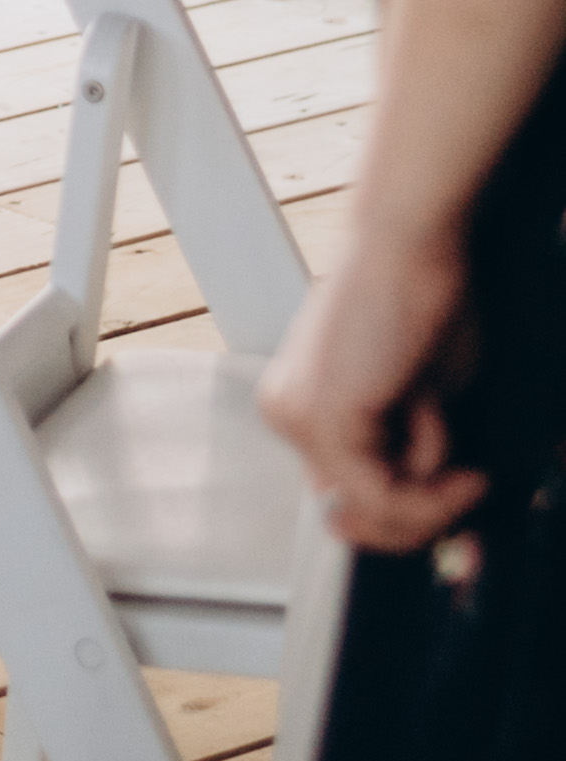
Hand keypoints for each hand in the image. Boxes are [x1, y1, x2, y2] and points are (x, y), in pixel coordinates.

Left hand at [261, 220, 487, 549]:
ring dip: (439, 493)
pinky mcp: (324, 421)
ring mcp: (298, 419)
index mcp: (302, 404)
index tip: (460, 497)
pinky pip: (385, 496)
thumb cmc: (425, 302)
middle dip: (428, 513)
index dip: (409, 516)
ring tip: (460, 442)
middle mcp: (287, 413)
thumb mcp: (421, 398)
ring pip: (376, 512)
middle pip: (360, 512)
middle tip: (473, 485)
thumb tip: (411, 520)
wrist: (412, 239)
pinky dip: (436, 494)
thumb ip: (405, 453)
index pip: (349, 493)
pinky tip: (466, 470)